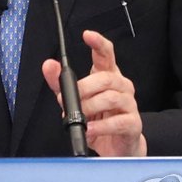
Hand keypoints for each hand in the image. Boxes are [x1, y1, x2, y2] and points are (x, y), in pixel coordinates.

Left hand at [42, 30, 145, 156]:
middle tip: (72, 100)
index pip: (106, 54)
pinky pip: (118, 121)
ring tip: (80, 118)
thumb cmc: (98, 119)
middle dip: (84, 88)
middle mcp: (121, 86)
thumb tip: (49, 65)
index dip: (98, 43)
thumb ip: (61, 84)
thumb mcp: (76, 100)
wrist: (115, 147)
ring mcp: (129, 104)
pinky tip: (90, 130)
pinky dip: (100, 127)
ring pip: (110, 98)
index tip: (87, 35)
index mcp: (108, 76)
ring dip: (90, 107)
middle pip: (105, 78)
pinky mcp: (133, 123)